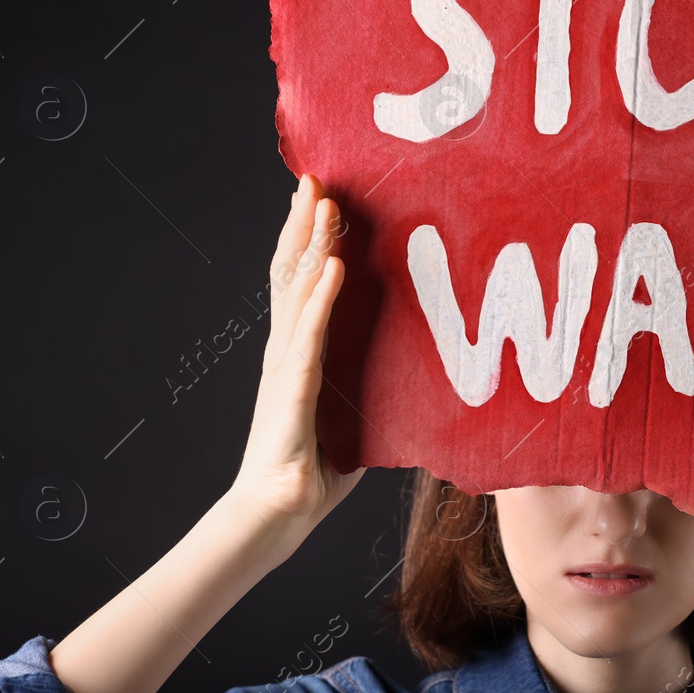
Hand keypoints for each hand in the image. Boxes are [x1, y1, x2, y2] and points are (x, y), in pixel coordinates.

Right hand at [230, 174, 365, 532]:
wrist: (277, 516)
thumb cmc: (314, 472)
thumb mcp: (354, 419)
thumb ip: (374, 391)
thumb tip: (416, 380)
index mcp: (299, 353)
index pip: (301, 283)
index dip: (308, 240)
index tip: (322, 199)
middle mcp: (286, 350)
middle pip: (291, 272)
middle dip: (304, 223)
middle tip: (316, 177)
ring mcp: (285, 367)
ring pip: (297, 290)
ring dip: (313, 243)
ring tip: (325, 202)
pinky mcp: (292, 390)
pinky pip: (309, 335)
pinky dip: (321, 297)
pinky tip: (334, 266)